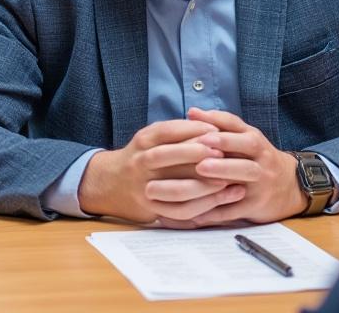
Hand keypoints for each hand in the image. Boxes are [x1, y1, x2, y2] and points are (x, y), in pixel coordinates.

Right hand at [78, 119, 244, 223]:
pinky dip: (202, 206)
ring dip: (204, 184)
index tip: (217, 131)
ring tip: (228, 180)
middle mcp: (140, 162)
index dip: (193, 130)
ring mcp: (144, 188)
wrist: (110, 184)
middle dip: (198, 154)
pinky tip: (221, 200)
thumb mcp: (153, 138)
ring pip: (175, 187)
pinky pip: (178, 210)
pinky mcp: (152, 208)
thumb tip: (214, 129)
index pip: (168, 131)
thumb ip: (178, 132)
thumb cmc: (143, 157)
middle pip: (168, 156)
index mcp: (143, 140)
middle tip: (224, 154)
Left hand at [154, 108, 305, 227]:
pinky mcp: (256, 206)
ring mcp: (261, 182)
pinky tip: (196, 210)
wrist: (290, 187)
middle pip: (247, 147)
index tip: (200, 125)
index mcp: (255, 140)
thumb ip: (221, 125)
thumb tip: (192, 112)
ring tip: (200, 170)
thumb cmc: (258, 159)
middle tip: (201, 143)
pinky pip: (236, 208)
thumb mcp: (246, 139)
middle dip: (224, 144)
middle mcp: (261, 158)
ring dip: (223, 172)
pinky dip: (217, 210)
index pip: (239, 126)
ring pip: (245, 175)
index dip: (220, 123)